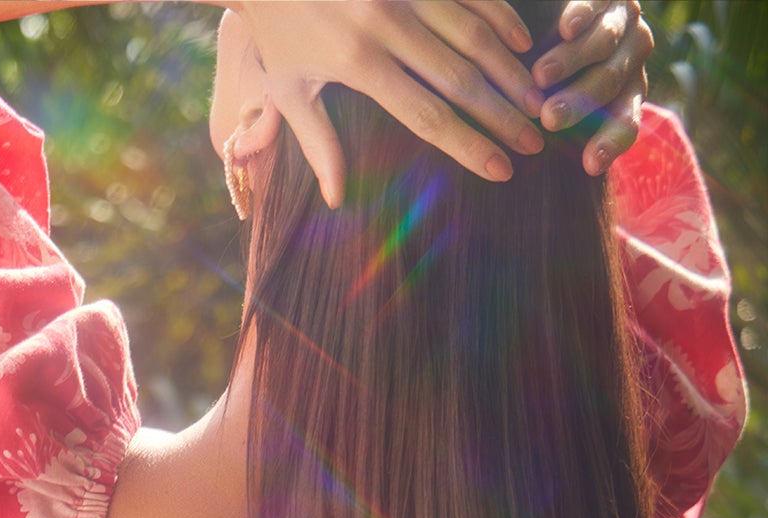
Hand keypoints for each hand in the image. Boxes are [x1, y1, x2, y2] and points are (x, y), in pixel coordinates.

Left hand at [236, 1, 547, 203]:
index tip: (501, 168)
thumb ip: (318, 143)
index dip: (468, 145)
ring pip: (473, 31)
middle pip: (461, 77)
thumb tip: (336, 200)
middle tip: (535, 139)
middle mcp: (387, 23)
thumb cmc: (279, 31)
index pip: (427, 115)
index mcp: (359, 63)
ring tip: (537, 99)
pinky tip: (521, 42)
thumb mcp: (290, 90)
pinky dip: (499, 15)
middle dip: (503, 112)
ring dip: (510, 68)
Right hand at [531, 0, 652, 173]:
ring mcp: (624, 21)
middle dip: (579, 101)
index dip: (610, 143)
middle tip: (549, 117)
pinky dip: (582, 16)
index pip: (627, 122)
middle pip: (610, 82)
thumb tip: (548, 172)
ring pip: (604, 43)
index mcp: (629, 92)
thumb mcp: (568, 106)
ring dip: (571, 62)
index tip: (588, 166)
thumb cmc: (563, 77)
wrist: (579, 17)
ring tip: (540, 76)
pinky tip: (565, 29)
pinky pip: (596, 5)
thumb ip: (564, 129)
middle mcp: (633, 56)